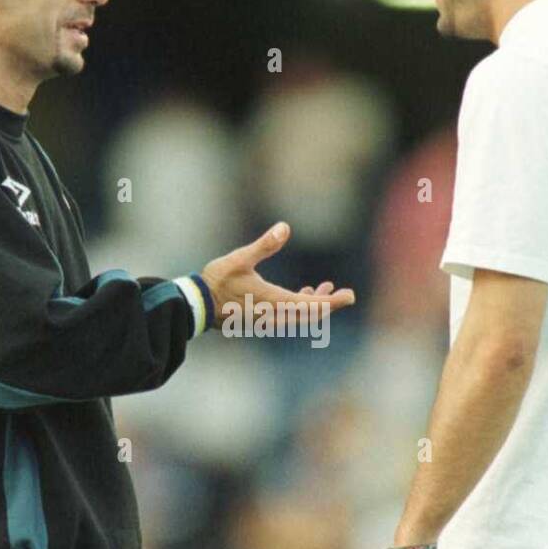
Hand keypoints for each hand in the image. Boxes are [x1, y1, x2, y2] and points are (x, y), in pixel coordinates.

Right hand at [200, 222, 354, 329]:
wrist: (197, 305)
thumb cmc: (217, 281)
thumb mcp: (241, 259)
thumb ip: (265, 245)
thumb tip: (285, 227)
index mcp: (274, 301)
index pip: (311, 306)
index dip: (332, 302)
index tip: (350, 296)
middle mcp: (274, 316)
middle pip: (310, 315)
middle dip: (328, 304)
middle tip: (345, 295)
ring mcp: (268, 321)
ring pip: (299, 317)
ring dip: (314, 304)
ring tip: (325, 287)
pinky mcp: (262, 321)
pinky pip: (289, 317)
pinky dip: (300, 306)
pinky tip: (303, 293)